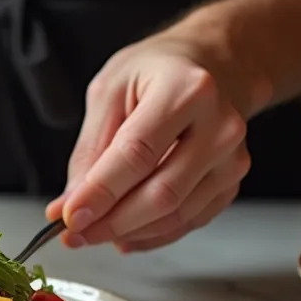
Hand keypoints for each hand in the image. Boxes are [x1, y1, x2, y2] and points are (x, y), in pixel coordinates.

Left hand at [45, 29, 267, 252]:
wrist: (215, 65)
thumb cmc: (158, 72)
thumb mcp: (109, 91)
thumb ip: (89, 150)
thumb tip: (70, 203)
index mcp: (185, 90)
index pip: (137, 154)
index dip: (100, 192)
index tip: (69, 216)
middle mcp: (219, 125)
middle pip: (161, 192)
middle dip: (111, 222)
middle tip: (74, 234)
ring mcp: (231, 158)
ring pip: (175, 214)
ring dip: (128, 233)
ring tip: (92, 233)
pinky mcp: (231, 182)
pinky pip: (189, 221)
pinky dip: (151, 235)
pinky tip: (124, 235)